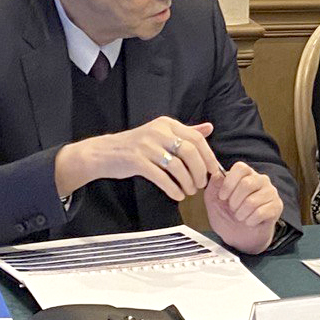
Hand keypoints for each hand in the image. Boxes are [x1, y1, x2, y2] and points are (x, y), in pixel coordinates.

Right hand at [55, 117, 219, 200]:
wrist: (104, 153)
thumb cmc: (137, 145)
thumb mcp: (161, 133)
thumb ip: (185, 131)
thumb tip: (209, 128)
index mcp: (168, 124)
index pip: (197, 138)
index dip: (209, 156)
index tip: (215, 171)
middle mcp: (158, 131)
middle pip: (190, 152)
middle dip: (200, 171)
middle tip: (202, 184)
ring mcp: (147, 146)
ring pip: (177, 166)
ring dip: (187, 182)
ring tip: (190, 191)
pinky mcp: (136, 161)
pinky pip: (161, 177)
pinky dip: (173, 188)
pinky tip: (177, 195)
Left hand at [204, 162, 282, 253]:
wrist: (239, 237)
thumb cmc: (227, 216)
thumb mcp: (213, 201)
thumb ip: (213, 186)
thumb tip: (217, 174)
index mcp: (245, 175)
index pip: (241, 167)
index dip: (229, 183)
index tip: (222, 197)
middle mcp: (260, 180)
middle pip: (246, 184)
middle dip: (234, 202)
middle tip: (233, 209)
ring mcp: (270, 192)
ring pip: (252, 201)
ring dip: (241, 214)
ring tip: (240, 216)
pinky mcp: (277, 206)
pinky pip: (260, 213)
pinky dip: (250, 221)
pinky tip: (250, 221)